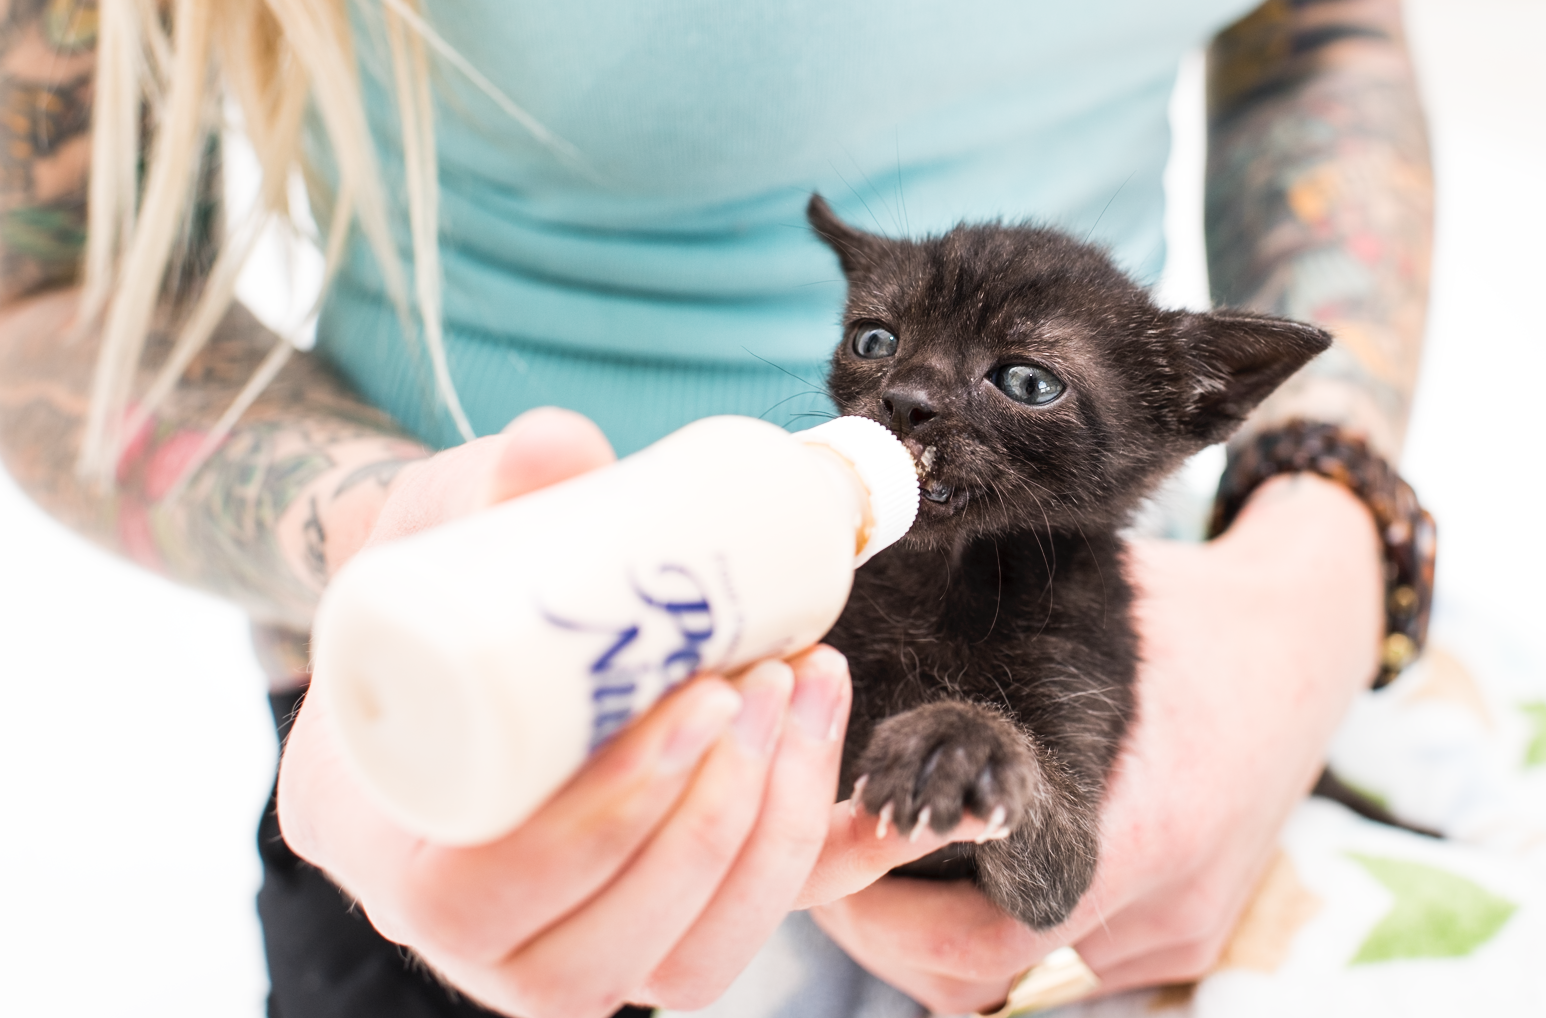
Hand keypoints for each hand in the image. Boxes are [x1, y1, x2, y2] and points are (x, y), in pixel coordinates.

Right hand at [277, 407, 983, 1015]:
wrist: (465, 636)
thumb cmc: (436, 593)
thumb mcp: (437, 525)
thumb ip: (488, 489)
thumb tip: (557, 441)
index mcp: (378, 843)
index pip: (466, 897)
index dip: (592, 824)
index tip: (692, 701)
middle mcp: (464, 930)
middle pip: (584, 959)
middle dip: (704, 826)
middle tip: (766, 686)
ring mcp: (561, 945)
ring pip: (674, 967)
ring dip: (766, 841)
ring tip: (806, 694)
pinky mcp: (651, 929)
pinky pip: (739, 940)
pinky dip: (820, 876)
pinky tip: (883, 810)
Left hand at [807, 473, 1384, 1012]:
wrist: (1308, 635)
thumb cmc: (1182, 613)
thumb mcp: (1078, 615)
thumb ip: (975, 665)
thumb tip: (848, 665)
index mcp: (1139, 828)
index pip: (977, 938)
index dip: (878, 916)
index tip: (826, 851)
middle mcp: (1166, 903)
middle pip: (983, 976)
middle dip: (885, 933)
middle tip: (826, 861)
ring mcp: (1182, 930)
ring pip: (1020, 981)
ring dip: (936, 940)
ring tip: (874, 862)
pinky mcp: (1188, 932)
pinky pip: (1067, 965)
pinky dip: (998, 932)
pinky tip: (950, 871)